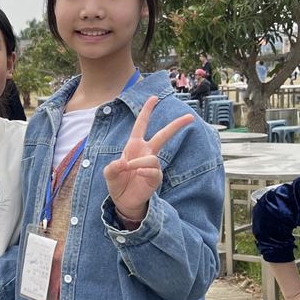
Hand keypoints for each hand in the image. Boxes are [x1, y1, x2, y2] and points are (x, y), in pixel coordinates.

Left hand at [103, 96, 193, 222]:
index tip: (153, 98)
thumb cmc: (118, 183)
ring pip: (152, 158)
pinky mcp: (156, 177)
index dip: (146, 111)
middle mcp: (146, 152)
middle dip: (176, 125)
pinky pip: (154, 170)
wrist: (123, 201)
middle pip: (163, 135)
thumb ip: (112, 167)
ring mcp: (152, 164)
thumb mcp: (109, 174)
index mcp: (134, 146)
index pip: (141, 125)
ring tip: (129, 169)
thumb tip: (123, 163)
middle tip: (190, 116)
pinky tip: (138, 174)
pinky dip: (144, 171)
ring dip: (139, 163)